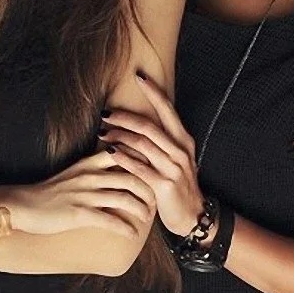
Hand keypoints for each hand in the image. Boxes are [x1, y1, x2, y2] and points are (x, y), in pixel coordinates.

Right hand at [1, 150, 155, 237]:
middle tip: (156, 201)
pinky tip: (132, 234)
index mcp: (89, 164)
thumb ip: (94, 169)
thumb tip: (116, 171)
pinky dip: (125, 228)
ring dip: (140, 210)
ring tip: (147, 218)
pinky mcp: (78, 214)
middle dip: (148, 190)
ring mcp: (84, 195)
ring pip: (124, 198)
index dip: (143, 163)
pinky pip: (109, 220)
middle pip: (130, 178)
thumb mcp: (73, 174)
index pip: (125, 155)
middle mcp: (89, 176)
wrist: (22, 205)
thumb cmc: (49, 193)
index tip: (155, 174)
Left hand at [98, 73, 203, 235]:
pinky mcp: (164, 184)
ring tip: (102, 132)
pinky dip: (123, 159)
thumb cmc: (178, 186)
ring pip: (142, 144)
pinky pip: (140, 168)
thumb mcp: (174, 160)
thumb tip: (135, 125)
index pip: (167, 110)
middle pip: (148, 125)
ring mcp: (173, 167)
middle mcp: (180, 150)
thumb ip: (159, 143)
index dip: (154, 92)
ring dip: (119, 136)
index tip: (139, 76)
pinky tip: (110, 153)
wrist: (192, 216)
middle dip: (124, 117)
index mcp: (183, 140)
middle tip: (105, 112)